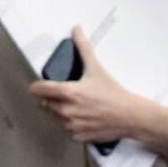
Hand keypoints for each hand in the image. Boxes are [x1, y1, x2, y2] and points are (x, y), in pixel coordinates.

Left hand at [27, 26, 150, 143]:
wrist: (130, 116)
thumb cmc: (114, 94)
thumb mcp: (96, 68)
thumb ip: (83, 47)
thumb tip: (76, 30)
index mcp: (68, 93)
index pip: (38, 90)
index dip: (37, 86)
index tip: (39, 85)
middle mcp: (66, 111)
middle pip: (45, 103)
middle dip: (50, 98)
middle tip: (63, 93)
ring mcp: (71, 126)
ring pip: (53, 117)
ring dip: (58, 111)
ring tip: (73, 104)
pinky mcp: (77, 136)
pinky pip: (65, 129)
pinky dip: (69, 124)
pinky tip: (80, 116)